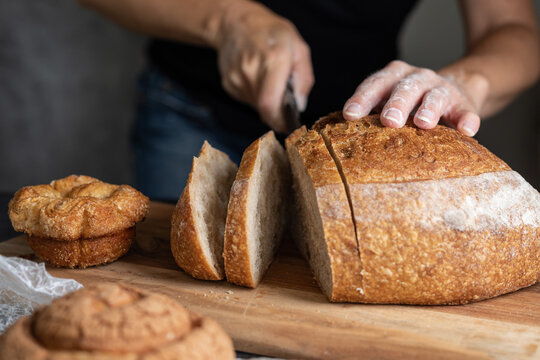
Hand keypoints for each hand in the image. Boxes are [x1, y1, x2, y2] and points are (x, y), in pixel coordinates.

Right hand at [215, 2, 313, 132]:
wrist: (235, 23)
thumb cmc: (271, 33)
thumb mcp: (298, 48)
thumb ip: (304, 79)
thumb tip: (300, 105)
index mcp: (273, 60)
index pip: (270, 104)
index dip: (279, 121)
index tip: (287, 124)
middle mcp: (251, 71)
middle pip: (264, 108)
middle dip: (276, 111)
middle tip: (283, 100)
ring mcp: (236, 78)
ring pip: (256, 106)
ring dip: (266, 102)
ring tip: (269, 81)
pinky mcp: (228, 84)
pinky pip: (247, 99)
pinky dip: (256, 95)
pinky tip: (256, 78)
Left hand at [342, 60, 488, 135]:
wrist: (455, 90)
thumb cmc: (409, 103)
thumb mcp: (388, 102)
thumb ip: (370, 113)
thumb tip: (338, 136)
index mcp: (392, 77)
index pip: (374, 85)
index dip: (362, 99)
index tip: (350, 115)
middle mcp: (416, 78)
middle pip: (404, 88)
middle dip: (395, 104)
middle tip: (388, 121)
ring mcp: (441, 89)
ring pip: (434, 96)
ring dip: (428, 109)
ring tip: (424, 123)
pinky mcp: (463, 104)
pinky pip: (465, 111)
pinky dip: (466, 119)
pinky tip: (467, 130)